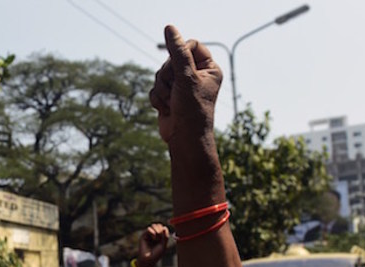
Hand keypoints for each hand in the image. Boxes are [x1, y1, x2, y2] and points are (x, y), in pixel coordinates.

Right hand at [137, 223, 169, 266]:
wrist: (148, 260)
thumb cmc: (156, 254)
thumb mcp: (163, 245)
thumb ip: (165, 236)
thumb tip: (164, 227)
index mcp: (160, 237)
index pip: (163, 228)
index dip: (164, 230)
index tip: (164, 238)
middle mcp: (154, 235)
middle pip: (158, 225)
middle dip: (160, 229)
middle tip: (160, 238)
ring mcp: (149, 235)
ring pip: (154, 225)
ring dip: (157, 230)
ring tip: (157, 238)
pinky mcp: (144, 236)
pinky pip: (149, 228)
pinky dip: (152, 232)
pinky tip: (154, 238)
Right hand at [150, 26, 222, 146]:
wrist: (184, 140)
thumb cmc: (192, 111)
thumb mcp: (185, 77)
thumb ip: (177, 52)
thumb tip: (169, 28)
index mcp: (209, 68)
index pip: (191, 45)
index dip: (180, 53)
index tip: (178, 66)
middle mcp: (196, 76)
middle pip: (172, 59)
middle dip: (168, 75)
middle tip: (175, 89)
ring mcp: (181, 87)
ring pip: (160, 74)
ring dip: (162, 88)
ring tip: (172, 102)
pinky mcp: (169, 97)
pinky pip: (155, 87)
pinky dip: (157, 98)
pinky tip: (166, 109)